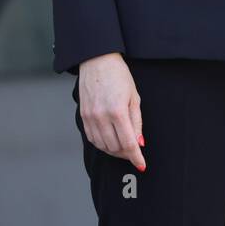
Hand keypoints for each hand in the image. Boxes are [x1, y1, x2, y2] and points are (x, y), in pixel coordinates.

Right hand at [77, 53, 145, 171]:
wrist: (97, 61)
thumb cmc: (119, 76)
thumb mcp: (134, 97)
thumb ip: (137, 122)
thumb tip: (139, 143)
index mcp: (118, 111)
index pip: (128, 143)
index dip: (136, 157)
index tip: (142, 164)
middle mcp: (102, 117)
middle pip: (115, 148)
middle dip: (126, 153)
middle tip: (134, 150)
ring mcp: (90, 117)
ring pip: (103, 146)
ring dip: (114, 150)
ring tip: (123, 145)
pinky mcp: (83, 116)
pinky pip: (92, 139)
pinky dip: (102, 143)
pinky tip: (110, 139)